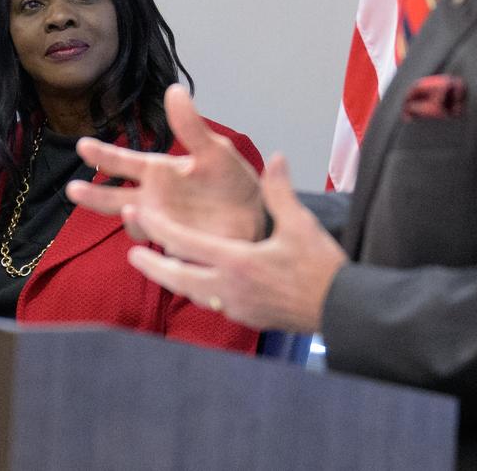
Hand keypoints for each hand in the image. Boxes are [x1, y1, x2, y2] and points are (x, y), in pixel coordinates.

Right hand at [66, 84, 264, 239]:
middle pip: (114, 197)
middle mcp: (153, 198)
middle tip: (73, 189)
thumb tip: (174, 90)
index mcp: (159, 171)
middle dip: (94, 195)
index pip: (124, 162)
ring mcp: (162, 224)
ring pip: (134, 223)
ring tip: (130, 209)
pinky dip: (156, 239)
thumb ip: (191, 126)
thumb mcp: (215, 151)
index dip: (103, 154)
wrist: (258, 218)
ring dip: (130, 218)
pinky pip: (158, 244)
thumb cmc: (232, 181)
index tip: (81, 146)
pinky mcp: (176, 245)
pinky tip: (160, 232)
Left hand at [125, 155, 346, 332]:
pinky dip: (199, 291)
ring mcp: (236, 307)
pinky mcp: (247, 318)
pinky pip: (214, 303)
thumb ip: (280, 191)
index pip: (185, 243)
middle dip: (153, 265)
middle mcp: (229, 287)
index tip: (138, 216)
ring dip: (173, 280)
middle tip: (133, 254)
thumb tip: (277, 157)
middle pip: (178, 277)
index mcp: (237, 261)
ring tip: (160, 267)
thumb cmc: (321, 267)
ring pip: (193, 293)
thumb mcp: (300, 224)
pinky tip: (198, 283)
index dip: (157, 229)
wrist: (343, 311)